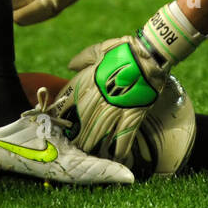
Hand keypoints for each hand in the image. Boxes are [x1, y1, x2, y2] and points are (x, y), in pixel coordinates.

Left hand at [50, 36, 167, 165]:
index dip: (60, 116)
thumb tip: (70, 65)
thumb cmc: (124, 50)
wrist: (150, 54)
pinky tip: (115, 158)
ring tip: (87, 155)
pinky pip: (124, 138)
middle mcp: (98, 99)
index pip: (67, 104)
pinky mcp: (132, 115)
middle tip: (69, 147)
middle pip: (80, 124)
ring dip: (92, 146)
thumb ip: (83, 59)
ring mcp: (115, 109)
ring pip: (98, 134)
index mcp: (88, 82)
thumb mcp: (100, 49)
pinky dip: (119, 150)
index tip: (56, 125)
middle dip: (74, 136)